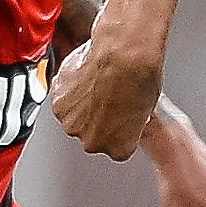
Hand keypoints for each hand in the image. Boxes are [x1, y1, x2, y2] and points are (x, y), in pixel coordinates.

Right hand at [49, 33, 163, 160]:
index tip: (118, 116)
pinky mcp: (58, 105)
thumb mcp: (146, 106)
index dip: (116, 127)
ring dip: (81, 104)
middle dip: (96, 118)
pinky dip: (69, 90)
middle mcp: (94, 142)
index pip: (115, 146)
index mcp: (119, 149)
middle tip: (105, 97)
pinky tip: (84, 77)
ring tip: (95, 84)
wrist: (123, 58)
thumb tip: (128, 112)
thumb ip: (130, 119)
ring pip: (74, 118)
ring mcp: (73, 125)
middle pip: (91, 134)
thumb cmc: (140, 79)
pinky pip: (62, 99)